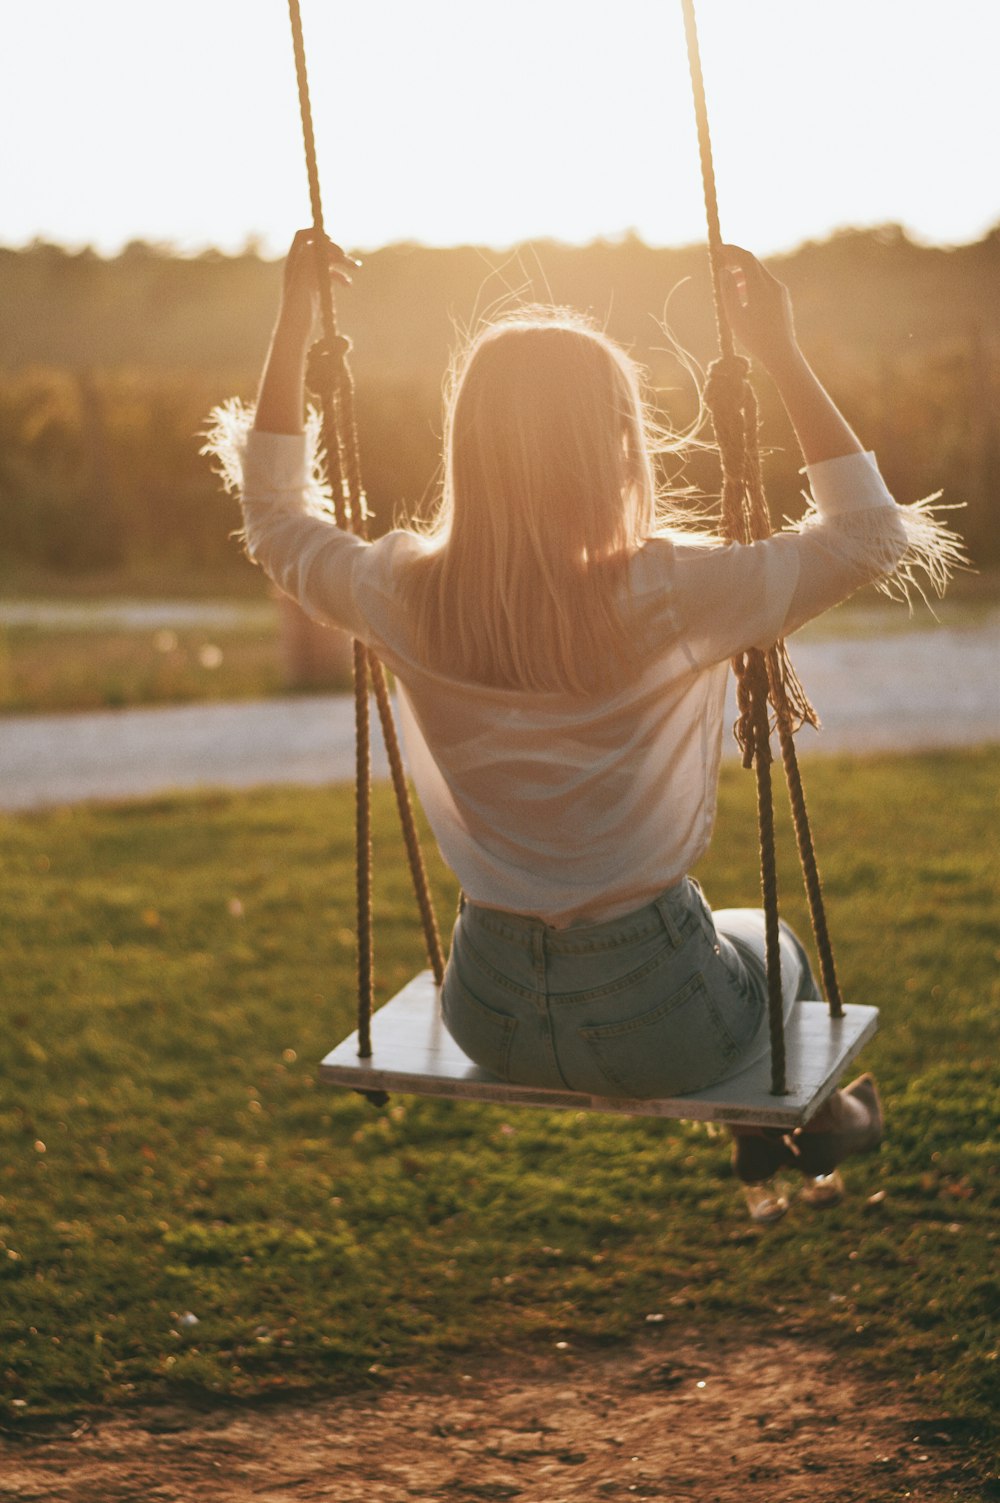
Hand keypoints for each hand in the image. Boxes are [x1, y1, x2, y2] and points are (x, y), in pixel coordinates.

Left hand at [276, 228, 358, 343]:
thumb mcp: (301, 284)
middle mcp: (300, 266)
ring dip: (343, 262)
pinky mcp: (316, 287)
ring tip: (356, 268)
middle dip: (335, 250)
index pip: (303, 237)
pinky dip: (340, 276)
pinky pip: (330, 275)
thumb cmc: (296, 310)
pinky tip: (348, 285)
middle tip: (347, 259)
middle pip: (319, 248)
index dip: (317, 235)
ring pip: (328, 261)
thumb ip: (305, 263)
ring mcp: (309, 276)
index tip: (331, 241)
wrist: (295, 330)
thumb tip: (313, 245)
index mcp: (294, 262)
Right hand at [720, 245, 799, 372]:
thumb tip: (724, 271)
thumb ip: (728, 291)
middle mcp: (773, 285)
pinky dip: (752, 283)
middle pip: (753, 263)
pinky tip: (744, 297)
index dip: (731, 250)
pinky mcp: (783, 299)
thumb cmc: (755, 338)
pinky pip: (766, 284)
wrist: (781, 353)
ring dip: (743, 274)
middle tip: (721, 263)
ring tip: (730, 285)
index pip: (746, 258)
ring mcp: (780, 291)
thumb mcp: (735, 316)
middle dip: (736, 260)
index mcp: (760, 287)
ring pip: (760, 274)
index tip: (718, 248)